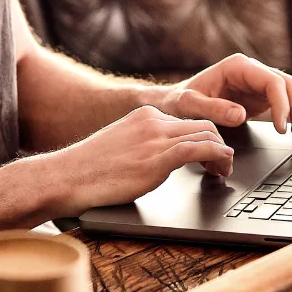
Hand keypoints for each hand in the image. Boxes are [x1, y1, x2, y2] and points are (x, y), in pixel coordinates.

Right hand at [37, 106, 233, 215]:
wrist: (67, 176)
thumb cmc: (89, 169)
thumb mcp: (122, 146)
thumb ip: (145, 145)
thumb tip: (162, 159)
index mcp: (146, 115)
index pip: (188, 121)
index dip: (207, 138)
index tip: (212, 155)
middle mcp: (154, 121)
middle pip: (204, 125)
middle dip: (220, 144)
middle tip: (223, 165)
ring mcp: (156, 139)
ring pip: (206, 136)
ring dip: (223, 154)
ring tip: (223, 171)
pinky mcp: (157, 158)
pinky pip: (199, 149)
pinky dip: (218, 156)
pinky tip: (222, 166)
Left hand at [158, 54, 291, 137]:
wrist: (173, 103)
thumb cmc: (178, 101)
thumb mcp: (188, 106)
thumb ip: (212, 109)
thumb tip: (240, 114)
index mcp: (237, 67)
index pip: (271, 81)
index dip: (282, 104)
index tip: (281, 126)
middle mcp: (250, 71)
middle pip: (287, 84)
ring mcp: (256, 84)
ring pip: (290, 92)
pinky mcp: (258, 97)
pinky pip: (284, 102)